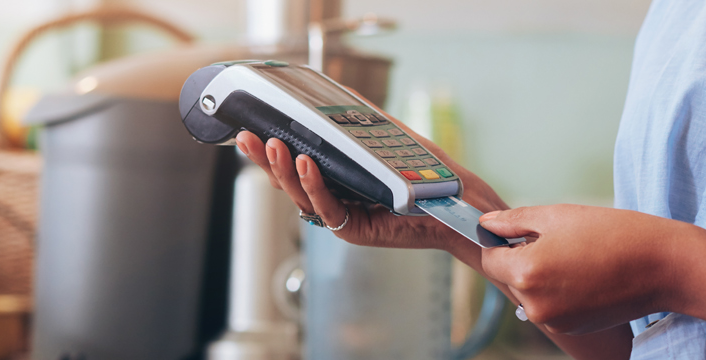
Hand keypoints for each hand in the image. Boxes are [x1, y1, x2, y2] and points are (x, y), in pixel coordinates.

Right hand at [232, 122, 506, 251]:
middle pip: (289, 184)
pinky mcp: (356, 230)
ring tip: (273, 145)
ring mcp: (343, 217)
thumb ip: (362, 120)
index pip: (294, 165)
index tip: (251, 127)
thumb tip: (339, 92)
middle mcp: (335, 200)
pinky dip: (315, 186)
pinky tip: (305, 165)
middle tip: (247, 137)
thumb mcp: (389, 137)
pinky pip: (328, 209)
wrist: (457, 199)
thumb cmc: (427, 173)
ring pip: (302, 197)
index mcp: (336, 181)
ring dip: (284, 171)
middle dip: (265, 161)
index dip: (271, 151)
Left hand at [478, 204, 705, 334]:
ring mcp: (553, 321)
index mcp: (526, 272)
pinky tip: (586, 274)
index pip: (490, 258)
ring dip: (541, 276)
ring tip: (577, 256)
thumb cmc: (612, 233)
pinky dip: (559, 291)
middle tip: (558, 240)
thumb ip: (515, 220)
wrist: (661, 266)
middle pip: (510, 278)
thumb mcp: (558, 215)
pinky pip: (551, 306)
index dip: (500, 241)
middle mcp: (534, 304)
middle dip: (523, 259)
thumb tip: (486, 223)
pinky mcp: (572, 328)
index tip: (518, 231)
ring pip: (530, 293)